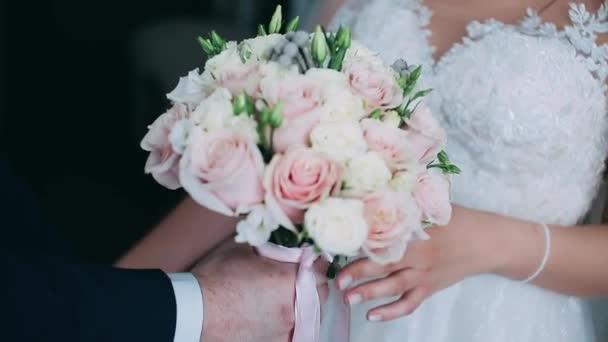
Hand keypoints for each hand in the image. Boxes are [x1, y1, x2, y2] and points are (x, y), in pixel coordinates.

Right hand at [192, 240, 328, 341]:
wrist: (195, 312)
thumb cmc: (216, 280)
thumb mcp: (245, 250)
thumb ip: (270, 247)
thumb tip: (280, 241)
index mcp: (289, 279)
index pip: (321, 269)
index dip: (316, 262)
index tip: (311, 260)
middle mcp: (293, 306)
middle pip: (320, 294)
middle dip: (313, 284)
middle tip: (298, 278)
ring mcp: (285, 328)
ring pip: (310, 314)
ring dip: (304, 304)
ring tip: (283, 298)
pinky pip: (294, 332)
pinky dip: (290, 323)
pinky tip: (276, 315)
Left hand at [336, 206, 502, 321]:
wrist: (487, 242)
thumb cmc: (457, 219)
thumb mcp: (432, 206)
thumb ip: (407, 203)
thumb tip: (376, 192)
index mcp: (418, 232)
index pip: (385, 237)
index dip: (362, 241)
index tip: (340, 244)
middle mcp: (419, 255)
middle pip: (386, 264)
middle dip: (359, 273)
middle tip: (338, 280)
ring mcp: (424, 275)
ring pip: (394, 287)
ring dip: (370, 293)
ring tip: (348, 299)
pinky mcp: (429, 288)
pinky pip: (409, 304)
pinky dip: (391, 312)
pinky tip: (372, 315)